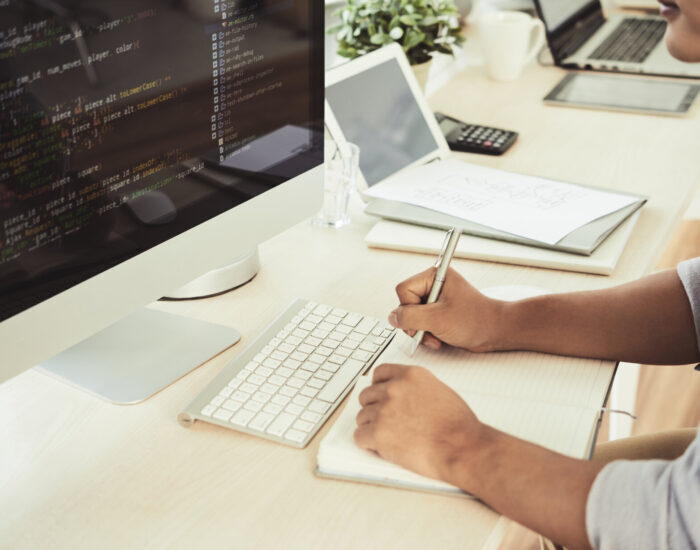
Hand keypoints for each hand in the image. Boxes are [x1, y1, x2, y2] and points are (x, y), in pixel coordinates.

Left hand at [354, 363, 484, 482]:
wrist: (461, 447)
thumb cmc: (458, 425)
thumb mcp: (439, 391)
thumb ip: (415, 388)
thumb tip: (401, 396)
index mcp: (410, 375)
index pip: (379, 372)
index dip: (378, 386)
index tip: (379, 395)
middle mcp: (394, 388)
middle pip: (366, 395)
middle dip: (374, 409)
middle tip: (387, 422)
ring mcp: (384, 410)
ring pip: (362, 417)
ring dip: (372, 428)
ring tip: (392, 438)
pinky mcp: (378, 432)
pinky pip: (359, 437)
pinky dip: (368, 444)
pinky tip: (383, 447)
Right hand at [389, 267, 504, 350]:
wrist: (495, 332)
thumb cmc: (476, 320)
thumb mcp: (438, 319)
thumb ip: (410, 317)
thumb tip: (393, 317)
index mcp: (435, 276)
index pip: (404, 289)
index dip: (409, 307)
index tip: (423, 318)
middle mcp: (434, 285)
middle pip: (406, 303)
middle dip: (415, 323)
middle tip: (428, 331)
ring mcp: (436, 299)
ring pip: (412, 315)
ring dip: (421, 330)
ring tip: (436, 336)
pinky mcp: (438, 311)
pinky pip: (421, 322)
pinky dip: (427, 333)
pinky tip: (439, 337)